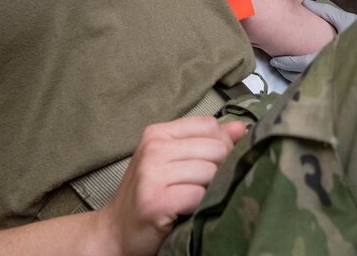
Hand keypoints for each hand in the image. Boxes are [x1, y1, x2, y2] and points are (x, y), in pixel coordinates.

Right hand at [98, 116, 246, 255]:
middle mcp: (153, 148)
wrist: (115, 231)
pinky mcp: (156, 201)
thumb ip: (206, 142)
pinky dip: (201, 206)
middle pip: (215, 148)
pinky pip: (199, 196)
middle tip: (206, 187)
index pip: (209, 125)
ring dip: (211, 190)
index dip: (223, 144)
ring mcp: (152, 174)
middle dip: (221, 169)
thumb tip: (241, 128)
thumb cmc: (148, 195)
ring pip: (210, 172)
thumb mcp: (173, 161)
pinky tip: (189, 211)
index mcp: (157, 133)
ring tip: (196, 199)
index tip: (214, 164)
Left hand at [269, 0, 356, 81]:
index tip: (275, 60)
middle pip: (304, 74)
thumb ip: (325, 12)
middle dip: (288, 71)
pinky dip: (305, 74)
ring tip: (283, 67)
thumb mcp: (346, 18)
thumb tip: (305, 3)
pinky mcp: (336, 73)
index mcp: (332, 54)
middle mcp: (333, 66)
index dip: (288, 63)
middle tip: (275, 64)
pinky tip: (297, 68)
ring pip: (309, 78)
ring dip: (295, 75)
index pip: (304, 63)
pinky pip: (316, 76)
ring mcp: (334, 72)